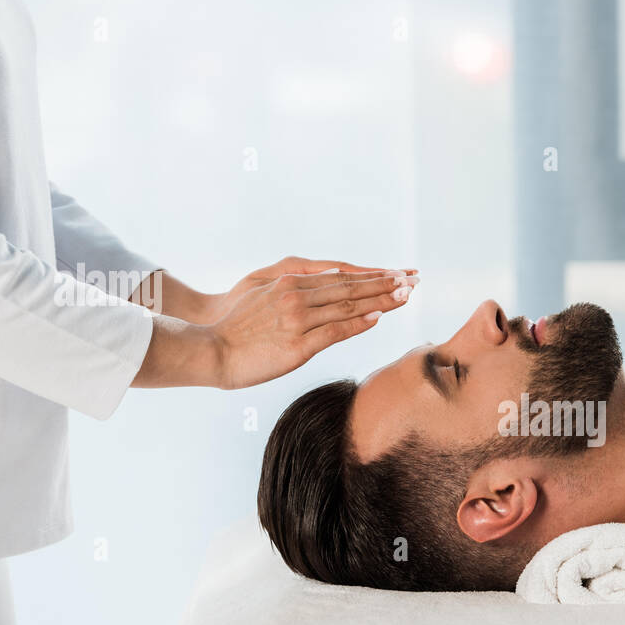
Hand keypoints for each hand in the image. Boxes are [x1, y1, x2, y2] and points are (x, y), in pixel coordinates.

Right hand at [208, 256, 418, 389]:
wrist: (212, 350)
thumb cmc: (236, 328)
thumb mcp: (263, 296)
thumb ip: (293, 290)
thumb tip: (320, 288)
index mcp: (290, 283)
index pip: (341, 277)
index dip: (372, 276)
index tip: (396, 274)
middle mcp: (296, 297)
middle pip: (350, 287)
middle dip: (384, 284)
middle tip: (413, 280)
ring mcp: (298, 321)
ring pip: (347, 306)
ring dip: (380, 300)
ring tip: (405, 295)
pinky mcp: (297, 346)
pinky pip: (334, 332)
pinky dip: (358, 324)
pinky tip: (377, 319)